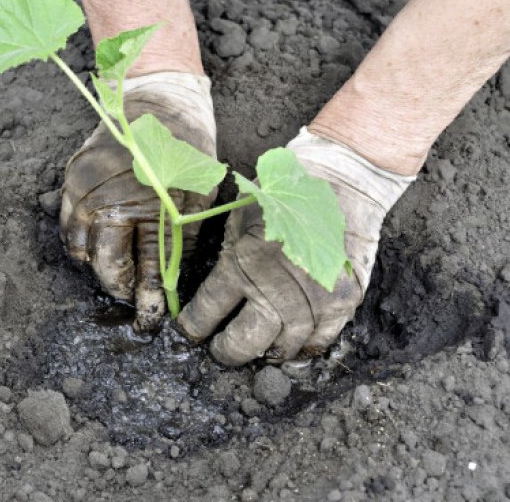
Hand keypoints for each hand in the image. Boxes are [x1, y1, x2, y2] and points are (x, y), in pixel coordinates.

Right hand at [60, 72, 216, 330]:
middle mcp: (104, 204)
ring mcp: (82, 192)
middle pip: (104, 267)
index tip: (150, 320)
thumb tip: (170, 280)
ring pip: (79, 251)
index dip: (146, 301)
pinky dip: (79, 241)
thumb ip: (180, 240)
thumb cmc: (186, 148)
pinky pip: (65, 224)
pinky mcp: (70, 179)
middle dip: (119, 289)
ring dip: (97, 265)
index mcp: (140, 209)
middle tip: (132, 298)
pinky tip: (98, 242)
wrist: (159, 100)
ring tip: (116, 268)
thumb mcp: (196, 197)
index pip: (140, 271)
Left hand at [178, 128, 414, 365]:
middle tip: (222, 350)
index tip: (190, 333)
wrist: (343, 181)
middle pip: (244, 342)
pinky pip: (320, 342)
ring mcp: (313, 298)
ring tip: (258, 348)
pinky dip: (304, 348)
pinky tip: (292, 344)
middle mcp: (276, 287)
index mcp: (242, 262)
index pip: (207, 312)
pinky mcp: (343, 301)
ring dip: (266, 353)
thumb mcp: (240, 217)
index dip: (194, 328)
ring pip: (283, 348)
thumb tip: (211, 293)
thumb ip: (227, 254)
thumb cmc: (283, 194)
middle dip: (227, 351)